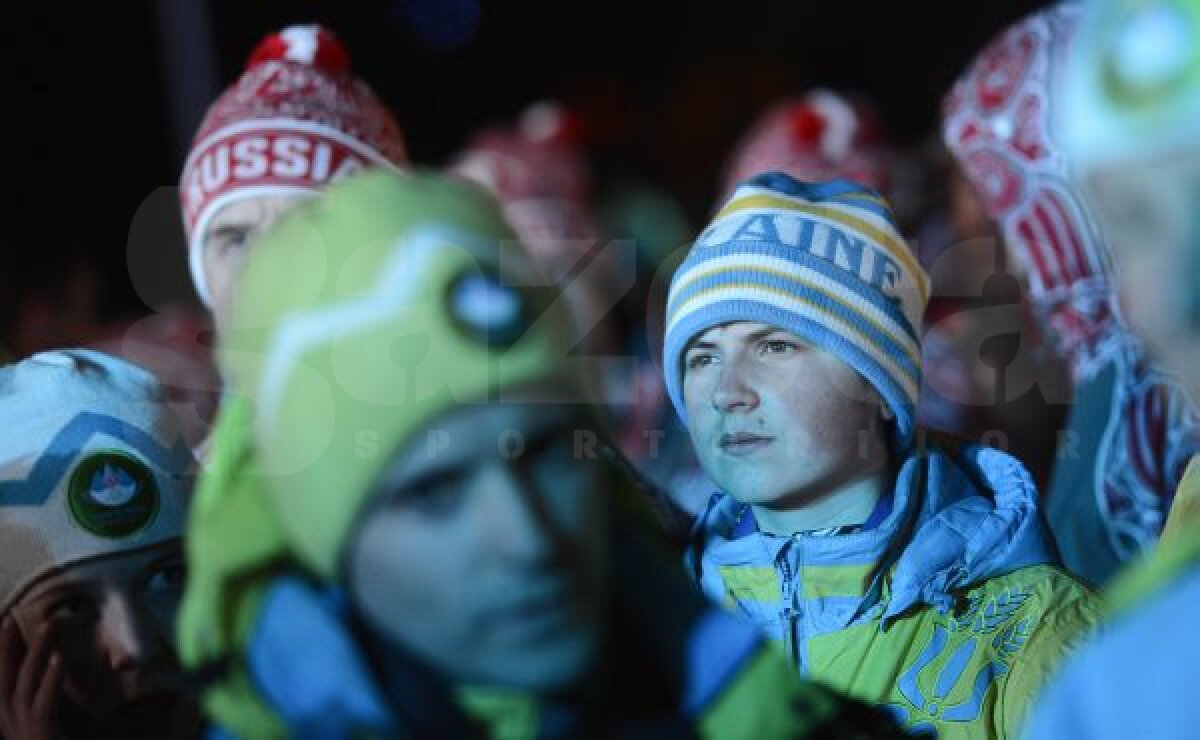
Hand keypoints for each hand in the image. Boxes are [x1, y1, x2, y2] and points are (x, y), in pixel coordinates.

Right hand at [0, 616, 64, 739]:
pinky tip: (60, 656)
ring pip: (24, 689)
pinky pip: (43, 707)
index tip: (5, 624)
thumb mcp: (58, 724)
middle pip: (3, 684)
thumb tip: (59, 662)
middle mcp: (14, 730)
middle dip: (4, 650)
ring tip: (48, 624)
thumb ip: (53, 699)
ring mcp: (24, 736)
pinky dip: (50, 680)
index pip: (3, 685)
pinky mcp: (41, 739)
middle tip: (10, 618)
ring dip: (36, 654)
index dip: (2, 655)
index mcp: (15, 724)